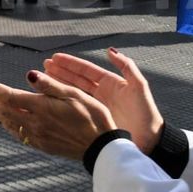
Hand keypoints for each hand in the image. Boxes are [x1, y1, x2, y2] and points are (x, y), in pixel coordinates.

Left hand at [0, 73, 117, 160]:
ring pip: (9, 123)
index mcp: (42, 108)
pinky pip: (18, 134)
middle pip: (5, 111)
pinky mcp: (42, 145)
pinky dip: (8, 126)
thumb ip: (50, 85)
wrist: (101, 148)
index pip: (9, 97)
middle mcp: (36, 123)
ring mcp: (38, 136)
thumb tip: (29, 75)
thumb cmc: (93, 117)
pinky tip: (5, 122)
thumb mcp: (75, 95)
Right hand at [41, 49, 162, 153]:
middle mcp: (101, 93)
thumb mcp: (139, 87)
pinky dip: (64, 102)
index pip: (86, 70)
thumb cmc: (146, 113)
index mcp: (111, 83)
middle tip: (44, 66)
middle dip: (60, 71)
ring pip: (73, 92)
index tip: (55, 57)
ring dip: (59, 85)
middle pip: (76, 79)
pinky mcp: (94, 119)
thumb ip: (127, 67)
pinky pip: (76, 108)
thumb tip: (111, 51)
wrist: (150, 140)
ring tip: (43, 79)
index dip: (70, 63)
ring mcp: (96, 106)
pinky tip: (52, 98)